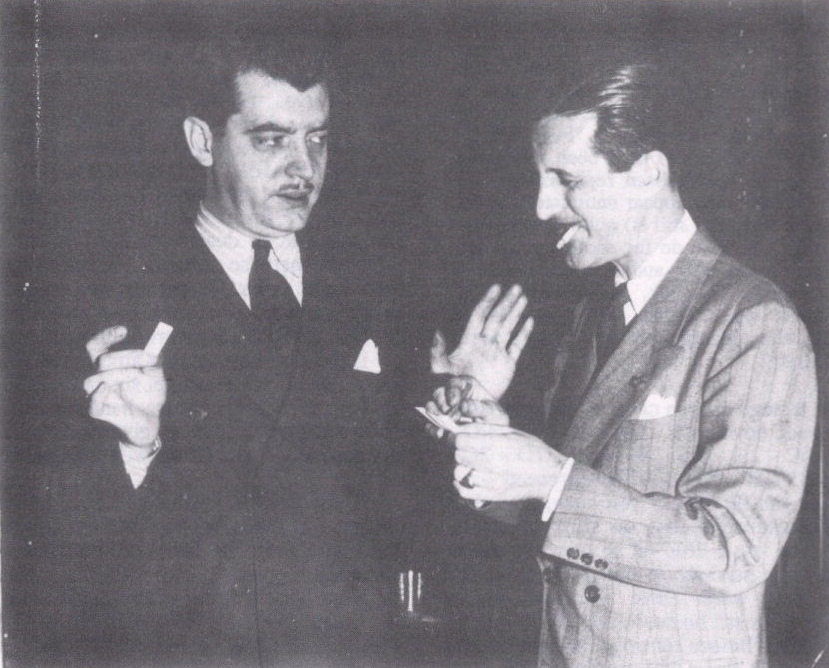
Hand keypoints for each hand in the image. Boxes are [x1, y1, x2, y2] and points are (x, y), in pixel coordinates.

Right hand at [83, 325, 166, 447]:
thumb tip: (153, 351)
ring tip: (136, 375)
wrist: (151, 419)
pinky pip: (93, 404)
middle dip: (125, 357)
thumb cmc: (149, 394)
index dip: (106, 336)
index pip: (96, 346)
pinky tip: (107, 386)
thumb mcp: (156, 374)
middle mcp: (99, 378)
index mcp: (109, 366)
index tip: (124, 330)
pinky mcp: (101, 412)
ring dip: (117, 374)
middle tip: (147, 359)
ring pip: (93, 380)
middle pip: (101, 360)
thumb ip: (154, 361)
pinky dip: (98, 395)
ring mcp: (98, 395)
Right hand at [426, 376, 509, 425]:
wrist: (494, 436)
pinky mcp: (440, 422)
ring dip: (435, 416)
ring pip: (432, 407)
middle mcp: (452, 395)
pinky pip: (431, 423)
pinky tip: (439, 433)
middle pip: (439, 393)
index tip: (454, 402)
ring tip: (442, 425)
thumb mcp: (493, 412)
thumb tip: (463, 405)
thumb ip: (479, 407)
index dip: (452, 391)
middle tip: (450, 416)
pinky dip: (432, 428)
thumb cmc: (495, 418)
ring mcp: (444, 408)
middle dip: (442, 404)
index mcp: (466, 386)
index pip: (455, 383)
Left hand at [430, 284, 533, 399]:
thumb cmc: (449, 387)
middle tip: (516, 287)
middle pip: (497, 318)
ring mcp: (496, 353)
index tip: (496, 288)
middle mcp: (484, 344)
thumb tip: (437, 331)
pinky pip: (517, 346)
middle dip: (506, 303)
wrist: (466, 407)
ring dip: (515, 313)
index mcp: (469, 341)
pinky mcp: (507, 365)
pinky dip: (523, 334)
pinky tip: (529, 321)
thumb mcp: (440, 369)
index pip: (480, 316)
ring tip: (522, 298)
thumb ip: (438, 351)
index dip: (488, 301)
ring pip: (508, 328)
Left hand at [451, 429, 567, 502]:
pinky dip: (460, 484)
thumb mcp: (510, 432)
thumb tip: (458, 428)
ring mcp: (492, 481)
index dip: (456, 437)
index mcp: (498, 444)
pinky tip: (468, 477)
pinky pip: (464, 491)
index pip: (461, 441)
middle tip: (467, 449)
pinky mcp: (492, 495)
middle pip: (458, 456)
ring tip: (471, 463)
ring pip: (459, 473)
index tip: (459, 437)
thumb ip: (483, 429)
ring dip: (462, 467)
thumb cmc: (531, 449)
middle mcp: (493, 463)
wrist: (550, 476)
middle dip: (460, 450)